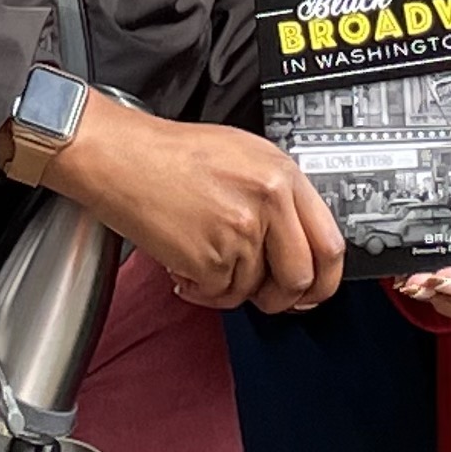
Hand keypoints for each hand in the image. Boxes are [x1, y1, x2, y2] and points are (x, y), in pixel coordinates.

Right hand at [41, 92, 344, 312]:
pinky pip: (220, 295)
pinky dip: (201, 289)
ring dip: (229, 286)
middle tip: (263, 294)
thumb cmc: (169, 154)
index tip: (313, 290)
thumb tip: (299, 242)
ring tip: (204, 259)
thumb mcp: (241, 156)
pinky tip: (184, 263)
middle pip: (301, 278)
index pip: (330, 244)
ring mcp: (241, 231)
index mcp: (282, 174)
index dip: (324, 279)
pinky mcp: (210, 258)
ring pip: (255, 289)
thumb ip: (277, 196)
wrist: (120, 156)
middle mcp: (268, 201)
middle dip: (282, 298)